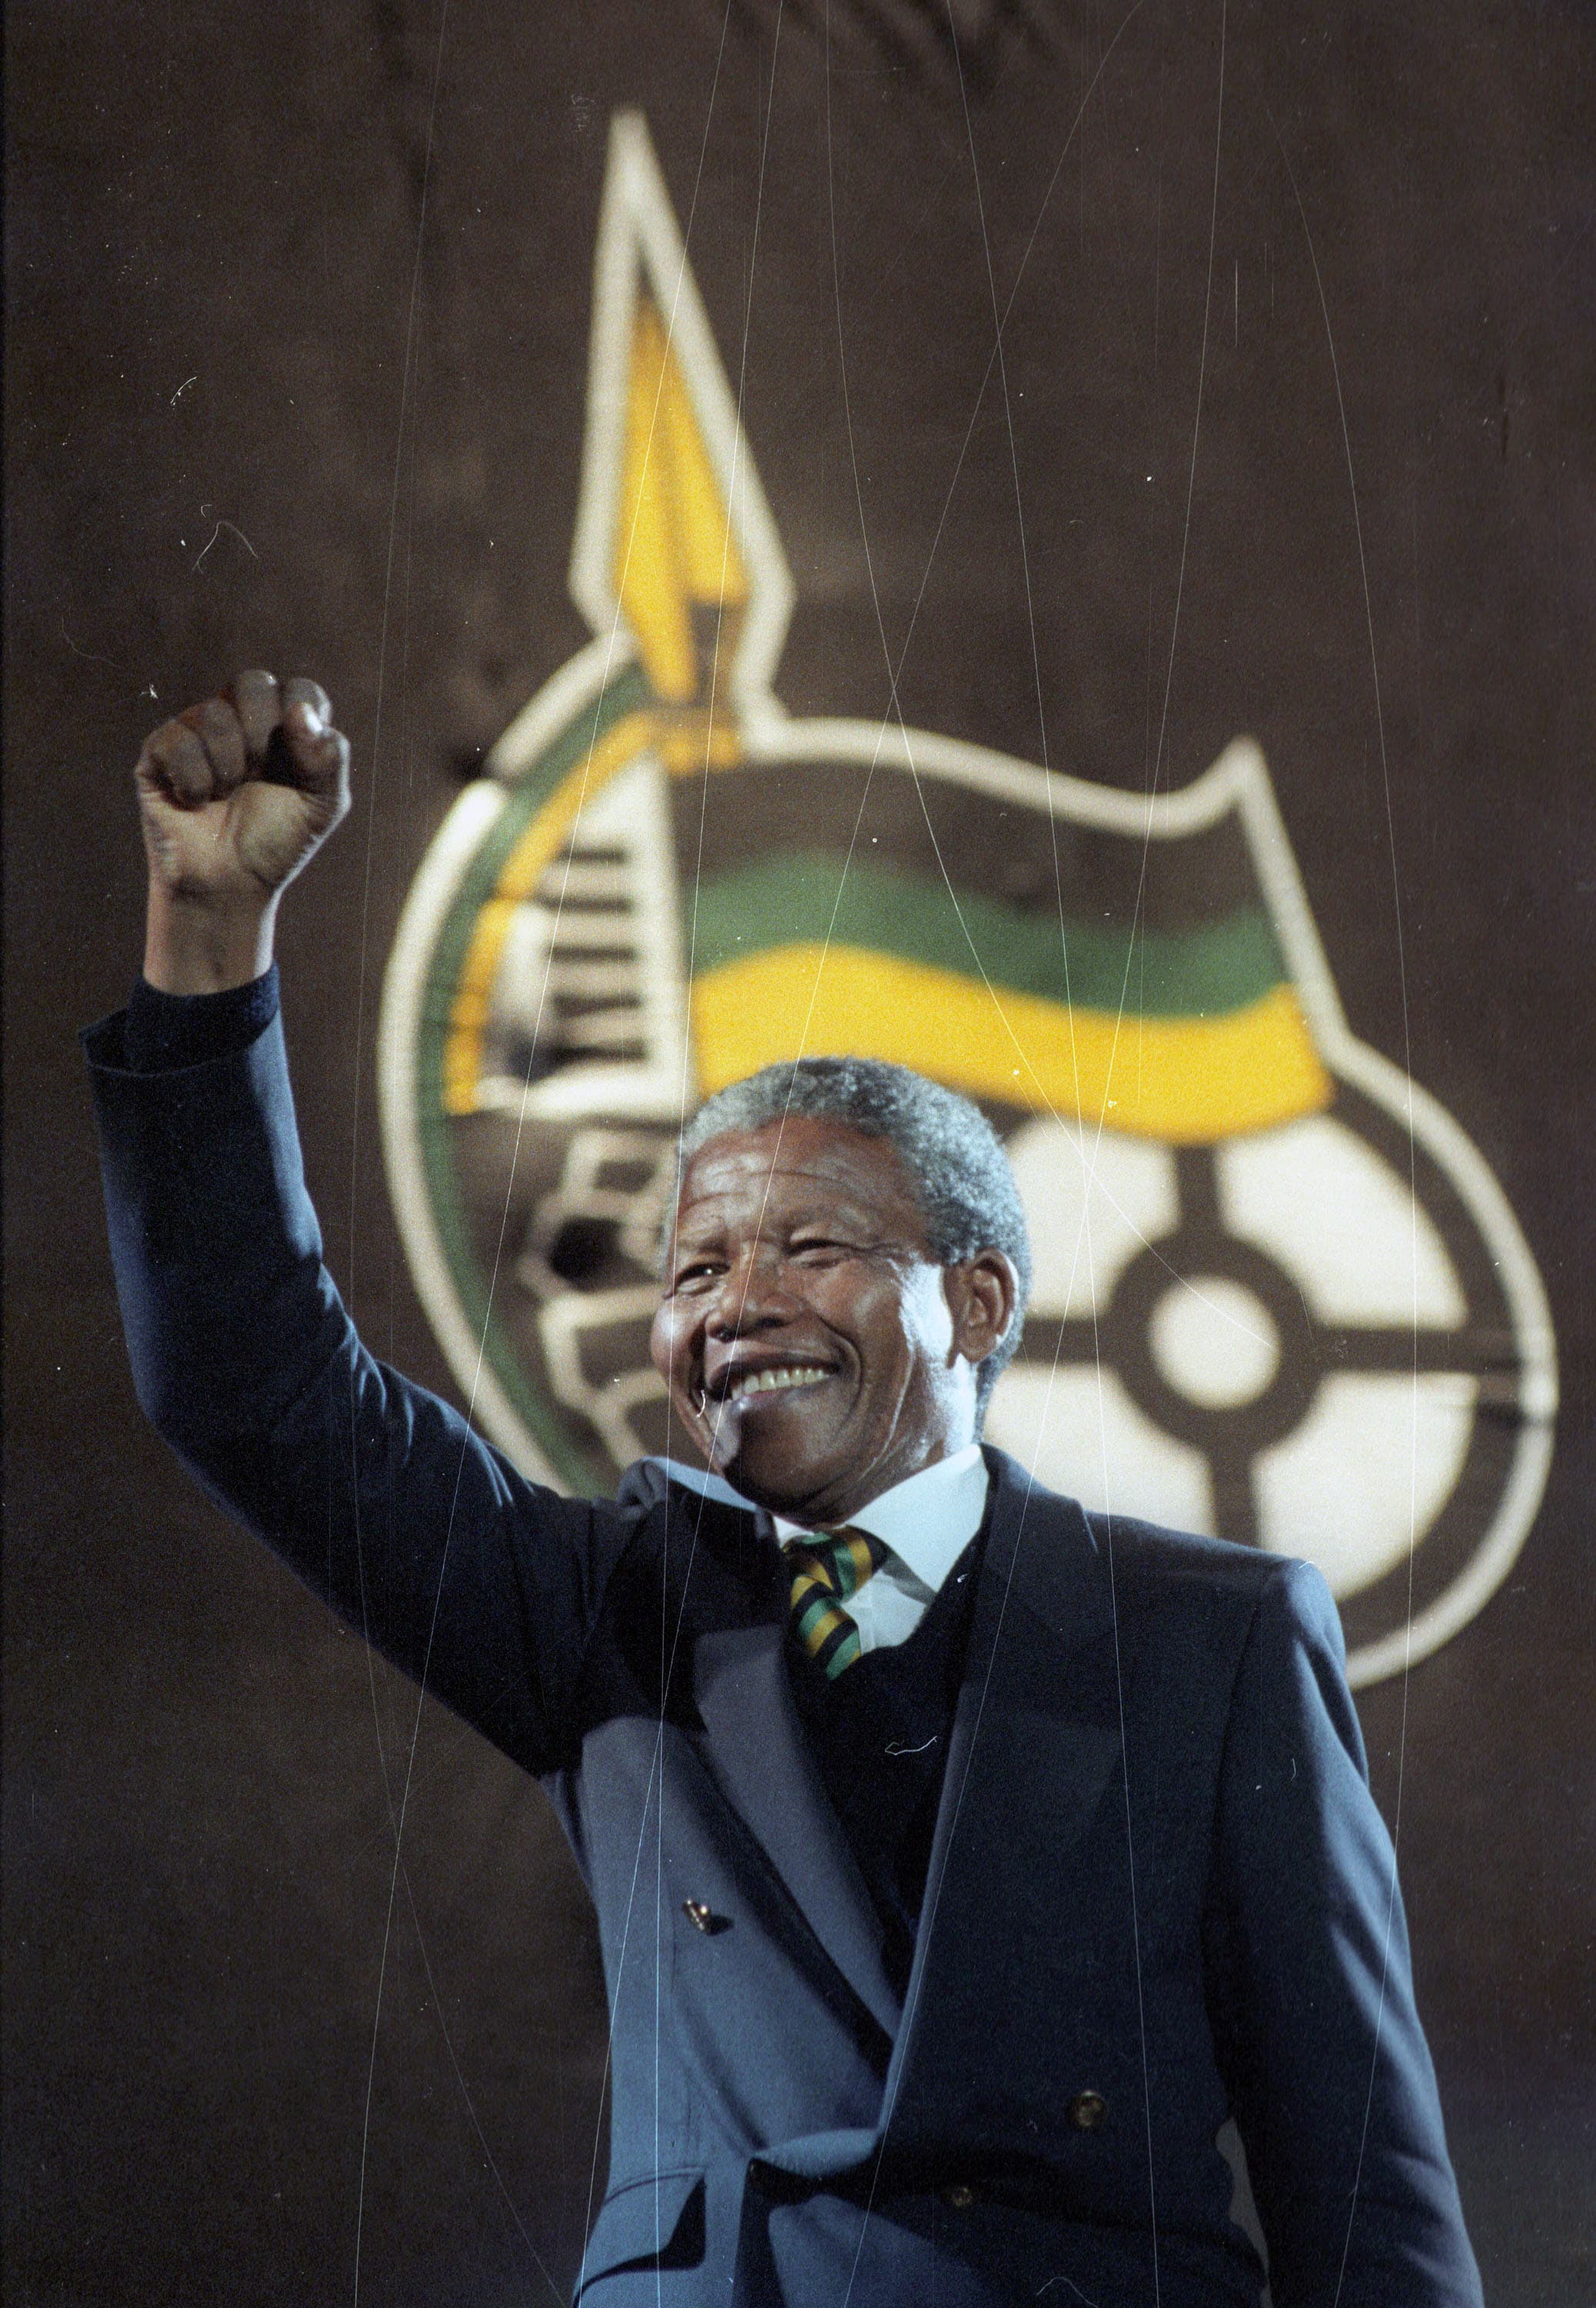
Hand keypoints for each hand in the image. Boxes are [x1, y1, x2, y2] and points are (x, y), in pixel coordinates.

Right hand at [137, 671, 350, 991]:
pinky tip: (197, 802)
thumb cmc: (277, 842)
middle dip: (262, 734)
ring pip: (213, 714)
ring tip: (226, 796)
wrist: (230, 885)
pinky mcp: (159, 751)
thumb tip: (300, 711)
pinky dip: (194, 781)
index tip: (300, 761)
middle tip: (259, 774)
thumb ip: (328, 757)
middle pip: (253, 683)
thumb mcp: (323, 805)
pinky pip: (176, 741)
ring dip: (229, 766)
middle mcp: (240, 721)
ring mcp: (197, 732)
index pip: (299, 690)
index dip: (302, 718)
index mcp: (285, 729)